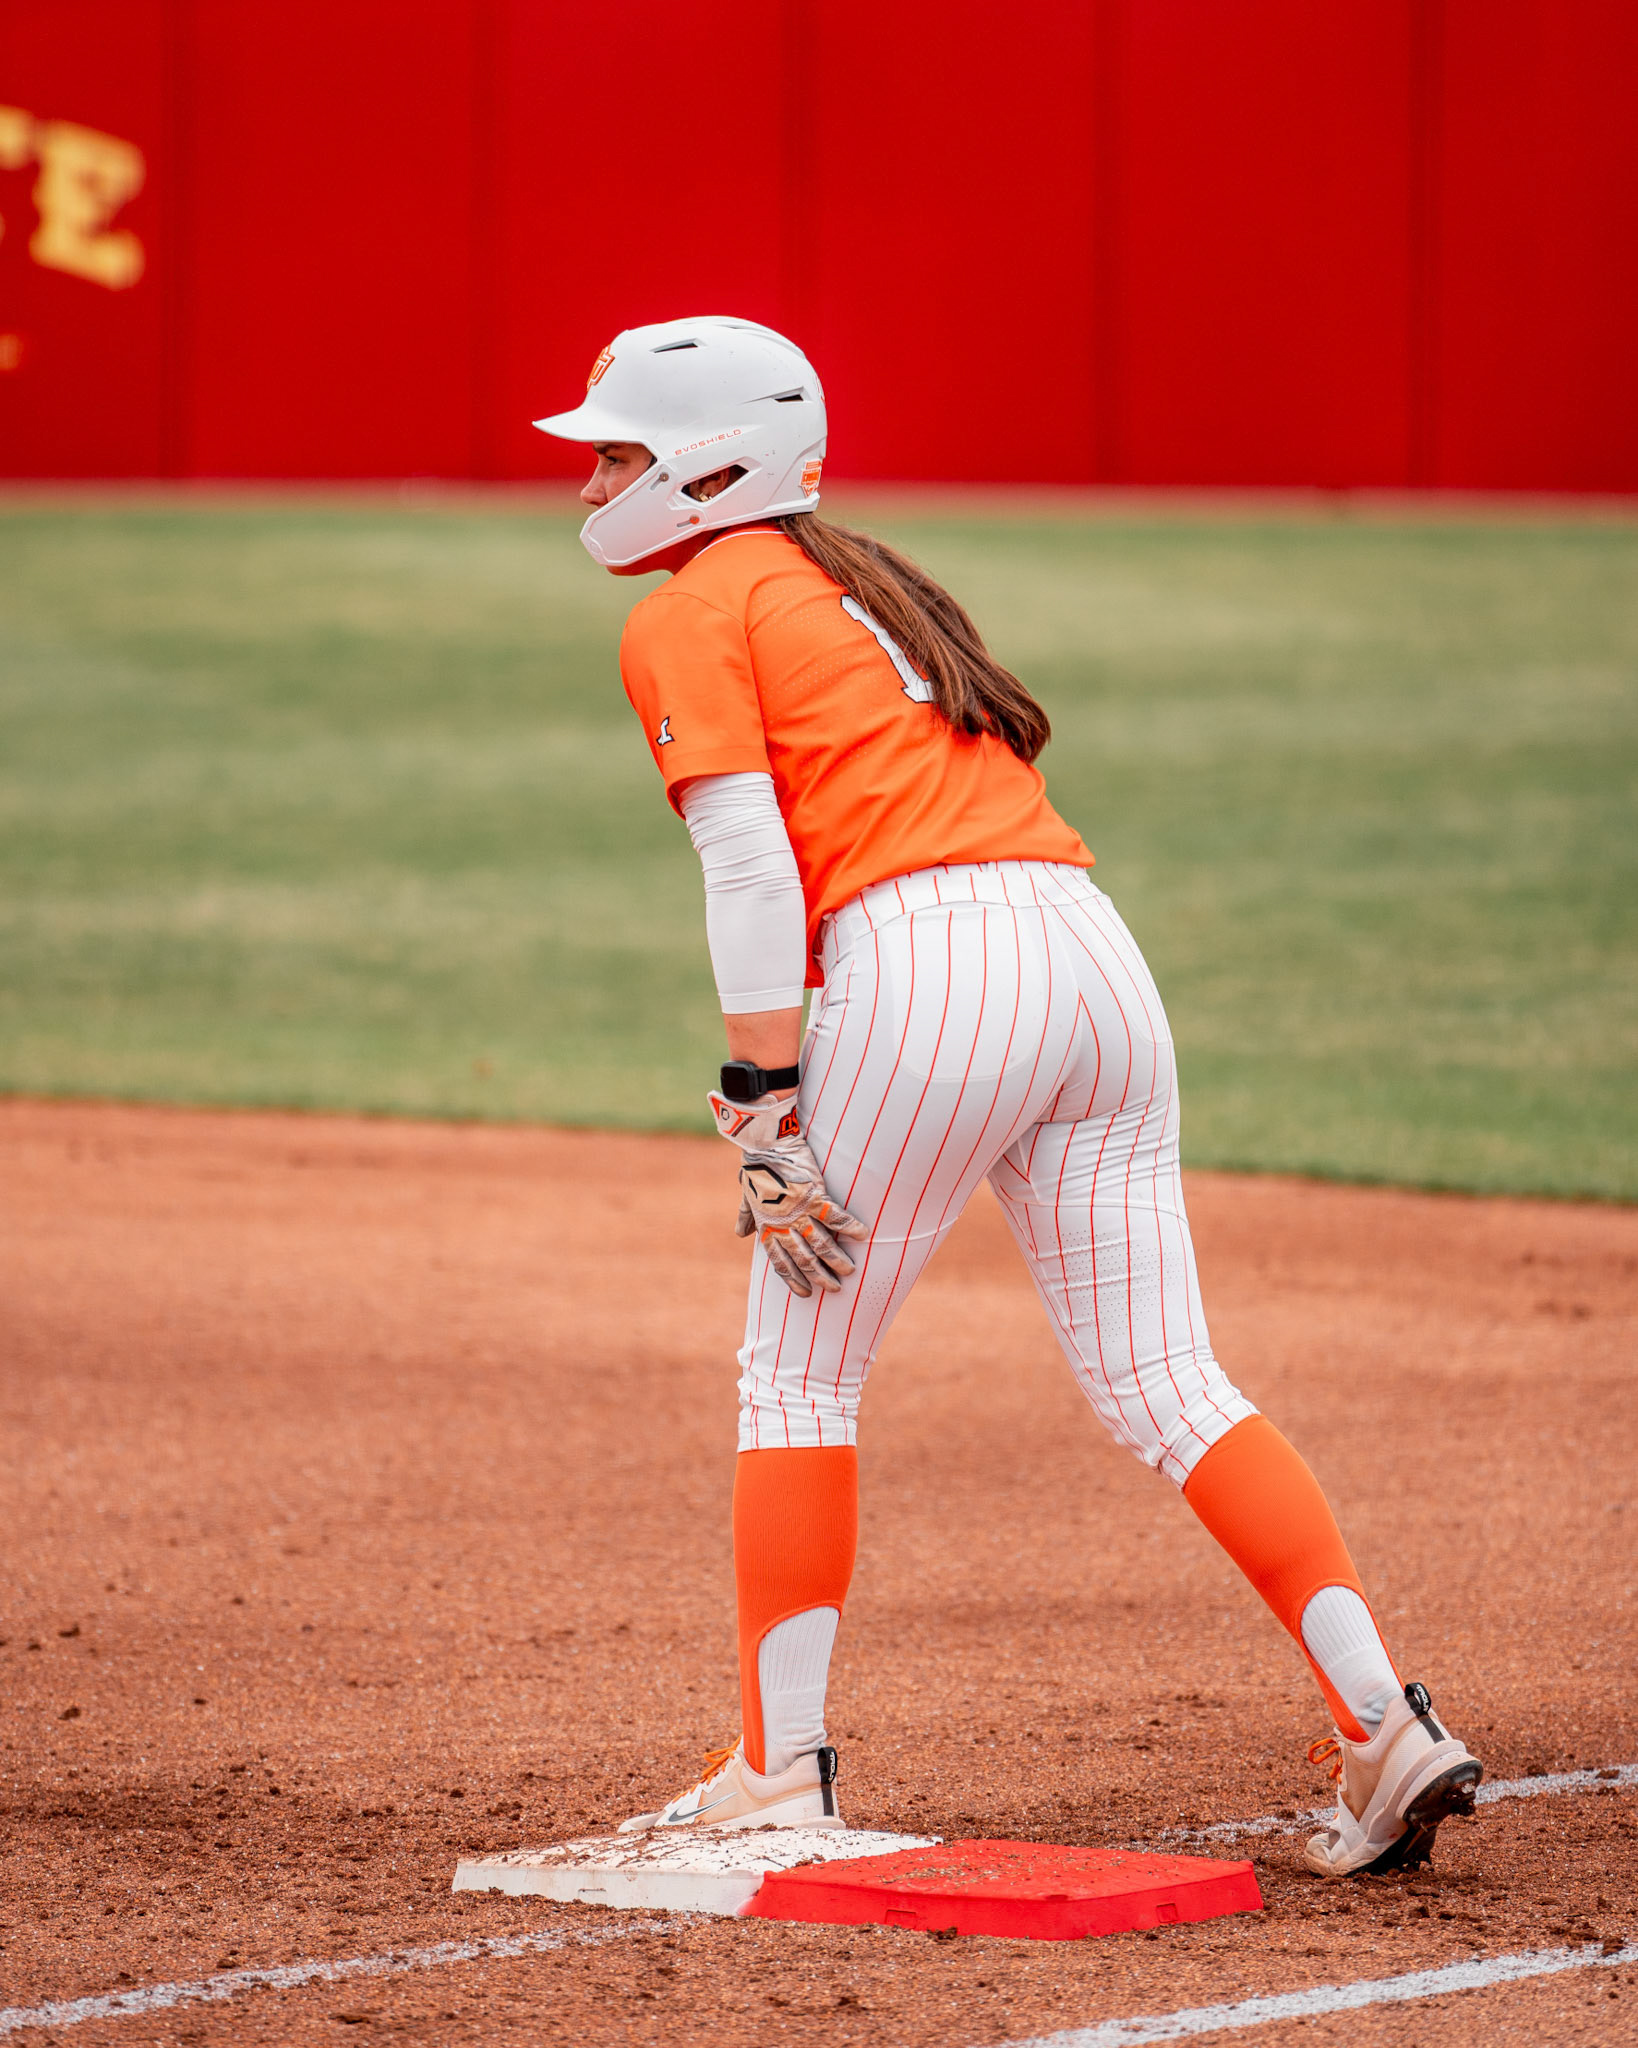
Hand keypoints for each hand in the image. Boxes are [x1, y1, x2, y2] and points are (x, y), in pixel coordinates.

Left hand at [707, 1091, 867, 1297]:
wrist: (765, 1144)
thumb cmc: (756, 1167)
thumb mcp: (746, 1195)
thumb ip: (746, 1215)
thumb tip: (740, 1233)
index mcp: (767, 1227)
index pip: (781, 1263)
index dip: (794, 1279)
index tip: (806, 1293)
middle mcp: (783, 1225)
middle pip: (804, 1259)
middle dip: (820, 1277)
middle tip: (834, 1289)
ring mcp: (799, 1212)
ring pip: (821, 1244)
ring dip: (836, 1260)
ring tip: (849, 1271)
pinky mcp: (814, 1196)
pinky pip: (835, 1217)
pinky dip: (850, 1227)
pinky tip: (864, 1235)